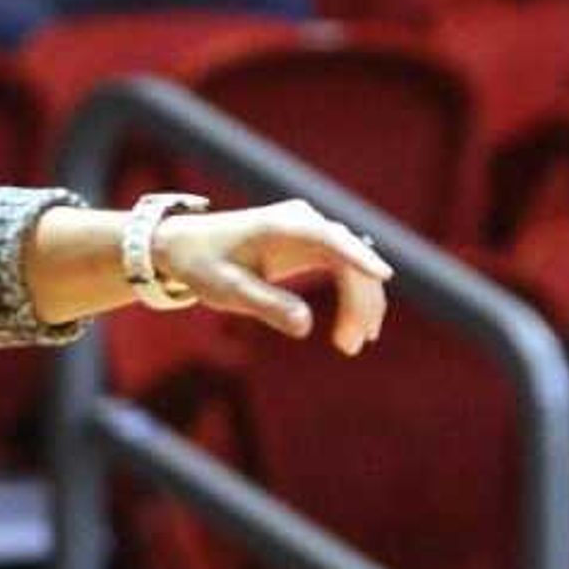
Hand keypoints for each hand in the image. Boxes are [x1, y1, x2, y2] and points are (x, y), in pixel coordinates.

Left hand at [150, 199, 393, 352]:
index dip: (358, 257)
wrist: (186, 245)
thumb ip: (265, 305)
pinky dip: (351, 297)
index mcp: (282, 226)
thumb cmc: (203, 264)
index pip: (331, 239)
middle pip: (349, 257)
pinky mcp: (312, 244)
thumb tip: (305, 326)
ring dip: (359, 303)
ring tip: (351, 346)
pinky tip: (351, 328)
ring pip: (352, 265)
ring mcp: (311, 230)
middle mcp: (303, 221)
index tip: (382, 276)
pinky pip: (343, 268)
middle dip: (358, 300)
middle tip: (351, 346)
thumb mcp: (227, 291)